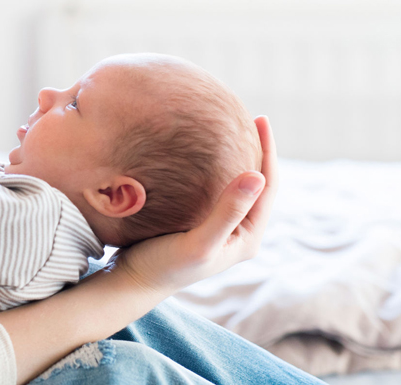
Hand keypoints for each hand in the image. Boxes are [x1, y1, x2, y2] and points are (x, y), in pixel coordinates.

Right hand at [109, 116, 276, 293]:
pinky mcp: (203, 225)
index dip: (268, 151)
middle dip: (257, 151)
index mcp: (248, 237)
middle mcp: (240, 233)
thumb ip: (228, 211)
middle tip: (250, 117)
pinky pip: (218, 190)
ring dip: (238, 159)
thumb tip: (258, 175)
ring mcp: (222, 230)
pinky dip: (217, 168)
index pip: (268, 185)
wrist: (132, 283)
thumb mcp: (198, 242)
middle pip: (258, 184)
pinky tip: (203, 154)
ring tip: (231, 129)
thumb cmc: (164, 266)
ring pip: (238, 186)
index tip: (260, 118)